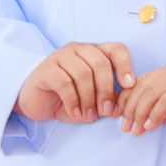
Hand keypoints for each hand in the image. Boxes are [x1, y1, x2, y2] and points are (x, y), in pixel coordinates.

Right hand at [15, 42, 134, 123]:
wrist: (37, 103)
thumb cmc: (68, 99)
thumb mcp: (93, 98)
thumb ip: (108, 96)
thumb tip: (123, 103)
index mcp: (95, 52)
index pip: (116, 49)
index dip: (125, 66)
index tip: (129, 86)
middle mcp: (79, 49)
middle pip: (101, 63)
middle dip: (106, 90)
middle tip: (106, 112)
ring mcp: (61, 56)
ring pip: (83, 73)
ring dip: (89, 99)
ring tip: (89, 116)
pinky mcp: (46, 68)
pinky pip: (64, 83)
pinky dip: (73, 101)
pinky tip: (75, 113)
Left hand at [118, 61, 165, 134]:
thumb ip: (164, 110)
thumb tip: (141, 117)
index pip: (142, 80)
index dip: (125, 96)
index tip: (115, 113)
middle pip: (144, 85)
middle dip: (129, 106)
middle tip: (124, 126)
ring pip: (152, 91)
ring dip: (139, 112)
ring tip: (135, 130)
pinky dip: (155, 113)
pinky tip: (150, 126)